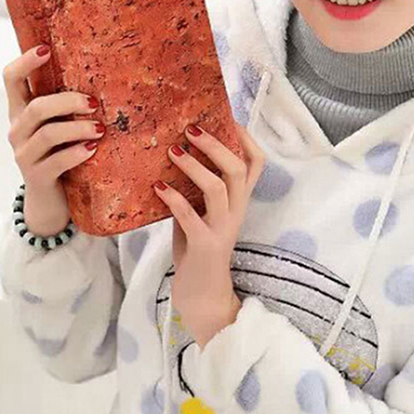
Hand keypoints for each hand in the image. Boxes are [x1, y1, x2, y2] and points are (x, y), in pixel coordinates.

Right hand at [3, 43, 104, 235]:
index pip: (10, 79)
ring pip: (47, 134)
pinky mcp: (37, 176)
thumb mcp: (60, 123)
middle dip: (67, 101)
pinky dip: (76, 153)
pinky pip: (56, 162)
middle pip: (36, 107)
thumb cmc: (61, 151)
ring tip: (100, 128)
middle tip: (94, 102)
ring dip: (76, 128)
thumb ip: (68, 103)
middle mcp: (18, 130)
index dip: (25, 62)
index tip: (45, 48)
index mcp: (21, 110)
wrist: (50, 199)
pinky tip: (92, 149)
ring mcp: (24, 155)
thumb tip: (106, 71)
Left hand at [153, 122, 264, 347]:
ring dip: (194, 165)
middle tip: (191, 128)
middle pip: (238, 168)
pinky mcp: (205, 245)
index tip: (225, 117)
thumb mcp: (203, 212)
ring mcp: (223, 228)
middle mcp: (237, 211)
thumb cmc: (198, 248)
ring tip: (173, 151)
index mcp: (239, 200)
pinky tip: (157, 187)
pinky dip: (173, 198)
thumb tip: (174, 151)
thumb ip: (197, 187)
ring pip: (218, 187)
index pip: (256, 162)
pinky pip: (190, 216)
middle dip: (216, 144)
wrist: (203, 296)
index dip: (244, 137)